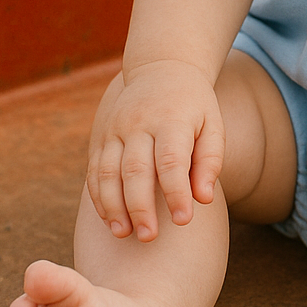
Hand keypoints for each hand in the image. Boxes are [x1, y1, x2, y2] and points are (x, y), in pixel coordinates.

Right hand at [86, 60, 224, 241]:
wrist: (161, 68)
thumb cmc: (194, 106)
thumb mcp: (212, 125)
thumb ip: (210, 161)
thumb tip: (202, 199)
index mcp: (171, 119)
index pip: (171, 161)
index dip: (176, 193)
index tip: (183, 221)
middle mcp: (138, 123)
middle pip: (135, 170)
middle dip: (140, 207)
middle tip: (149, 237)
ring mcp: (115, 129)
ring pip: (107, 172)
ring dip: (113, 206)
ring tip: (124, 234)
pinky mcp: (101, 137)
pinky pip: (94, 170)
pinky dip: (99, 197)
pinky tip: (109, 219)